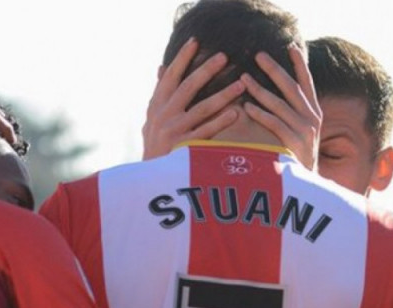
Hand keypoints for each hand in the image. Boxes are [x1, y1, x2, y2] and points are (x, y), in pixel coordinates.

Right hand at [142, 37, 245, 159]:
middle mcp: (164, 116)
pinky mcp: (185, 148)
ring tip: (241, 85)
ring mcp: (174, 131)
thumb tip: (161, 68)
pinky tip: (236, 112)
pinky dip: (221, 121)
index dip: (182, 59)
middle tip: (224, 57)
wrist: (151, 180)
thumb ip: (159, 95)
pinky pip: (207, 132)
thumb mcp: (151, 120)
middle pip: (187, 87)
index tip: (196, 41)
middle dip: (206, 70)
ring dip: (223, 95)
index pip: (170, 77)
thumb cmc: (155, 148)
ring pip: (202, 108)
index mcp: (156, 107)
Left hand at [241, 43, 321, 169]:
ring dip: (260, 90)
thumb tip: (272, 96)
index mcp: (314, 114)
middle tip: (258, 55)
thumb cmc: (296, 159)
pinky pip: (274, 124)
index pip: (307, 84)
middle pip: (291, 88)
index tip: (291, 46)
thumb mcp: (301, 134)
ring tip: (243, 78)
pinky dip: (260, 114)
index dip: (300, 65)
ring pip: (280, 104)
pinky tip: (246, 107)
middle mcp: (312, 119)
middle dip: (275, 70)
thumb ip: (291, 115)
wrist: (307, 188)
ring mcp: (304, 131)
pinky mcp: (294, 144)